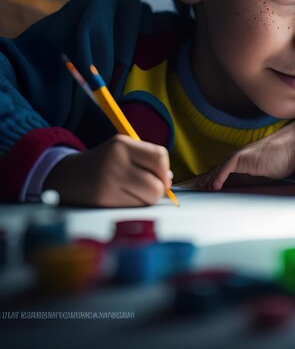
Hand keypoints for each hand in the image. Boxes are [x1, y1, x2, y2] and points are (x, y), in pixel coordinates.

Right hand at [44, 134, 171, 206]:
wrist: (67, 177)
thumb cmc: (105, 163)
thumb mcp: (123, 150)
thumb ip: (147, 159)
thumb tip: (169, 179)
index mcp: (121, 144)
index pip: (159, 157)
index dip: (165, 170)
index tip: (162, 176)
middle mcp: (114, 162)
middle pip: (156, 185)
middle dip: (158, 189)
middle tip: (149, 187)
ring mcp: (107, 183)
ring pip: (147, 200)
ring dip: (146, 199)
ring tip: (132, 191)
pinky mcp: (103, 202)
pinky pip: (134, 209)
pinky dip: (134, 206)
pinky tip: (122, 198)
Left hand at [178, 120, 294, 190]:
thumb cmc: (286, 159)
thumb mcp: (268, 175)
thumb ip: (256, 179)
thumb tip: (244, 190)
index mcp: (246, 163)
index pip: (225, 171)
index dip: (214, 179)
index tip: (207, 188)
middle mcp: (241, 159)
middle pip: (218, 169)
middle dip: (207, 178)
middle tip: (196, 187)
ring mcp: (241, 157)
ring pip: (219, 169)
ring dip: (209, 179)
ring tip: (200, 188)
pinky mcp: (244, 157)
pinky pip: (227, 167)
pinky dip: (219, 176)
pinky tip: (214, 186)